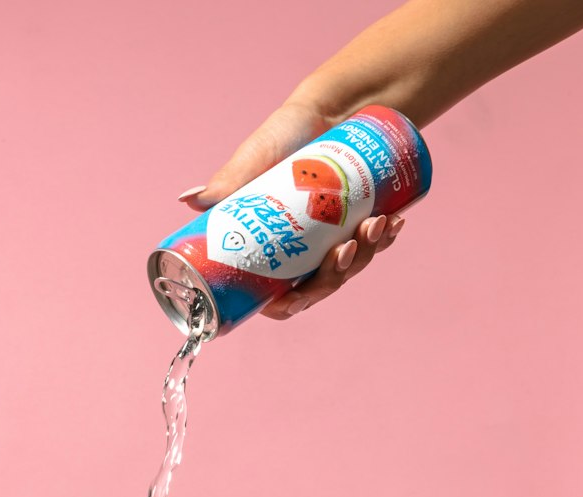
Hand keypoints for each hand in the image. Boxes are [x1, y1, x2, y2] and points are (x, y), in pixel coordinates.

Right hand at [178, 96, 404, 318]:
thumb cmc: (288, 132)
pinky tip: (393, 223)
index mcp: (272, 249)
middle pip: (319, 287)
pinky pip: (377, 243)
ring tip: (374, 226)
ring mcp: (334, 238)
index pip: (277, 297)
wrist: (332, 103)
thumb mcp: (257, 158)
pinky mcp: (363, 221)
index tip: (295, 300)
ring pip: (351, 267)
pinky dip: (386, 237)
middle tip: (345, 252)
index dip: (287, 307)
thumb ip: (227, 182)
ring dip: (366, 255)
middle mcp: (304, 249)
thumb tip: (189, 200)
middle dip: (335, 277)